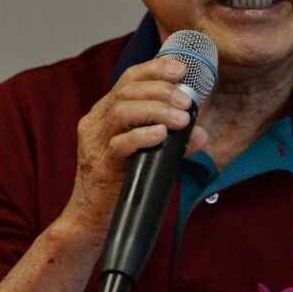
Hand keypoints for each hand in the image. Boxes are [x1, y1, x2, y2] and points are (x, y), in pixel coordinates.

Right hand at [64, 57, 207, 241]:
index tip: (181, 69)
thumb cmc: (122, 184)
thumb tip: (201, 134)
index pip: (128, 79)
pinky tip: (161, 135)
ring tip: (182, 119)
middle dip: (161, 90)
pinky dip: (143, 135)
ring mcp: (95, 143)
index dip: (154, 69)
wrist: (91, 222)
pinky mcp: (100, 166)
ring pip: (122, 111)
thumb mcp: (150, 155)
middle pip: (126, 90)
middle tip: (187, 101)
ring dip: (157, 110)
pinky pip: (119, 144)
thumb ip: (174, 142)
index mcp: (105, 114)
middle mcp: (96, 123)